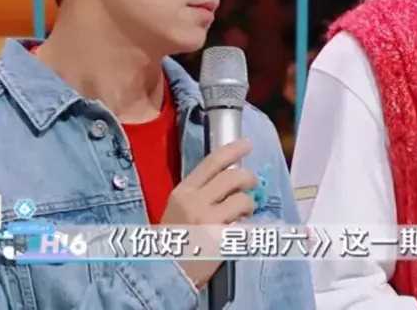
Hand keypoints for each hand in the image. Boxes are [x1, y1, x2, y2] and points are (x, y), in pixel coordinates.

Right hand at [161, 138, 257, 288]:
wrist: (164, 272)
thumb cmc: (172, 240)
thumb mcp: (178, 209)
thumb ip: (200, 193)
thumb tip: (231, 180)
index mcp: (183, 192)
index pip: (212, 162)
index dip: (232, 150)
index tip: (247, 144)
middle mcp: (195, 202)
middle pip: (233, 177)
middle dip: (249, 178)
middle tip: (252, 184)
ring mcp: (208, 221)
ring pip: (243, 200)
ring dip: (249, 205)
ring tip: (244, 214)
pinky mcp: (220, 240)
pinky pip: (245, 226)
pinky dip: (246, 228)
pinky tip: (239, 233)